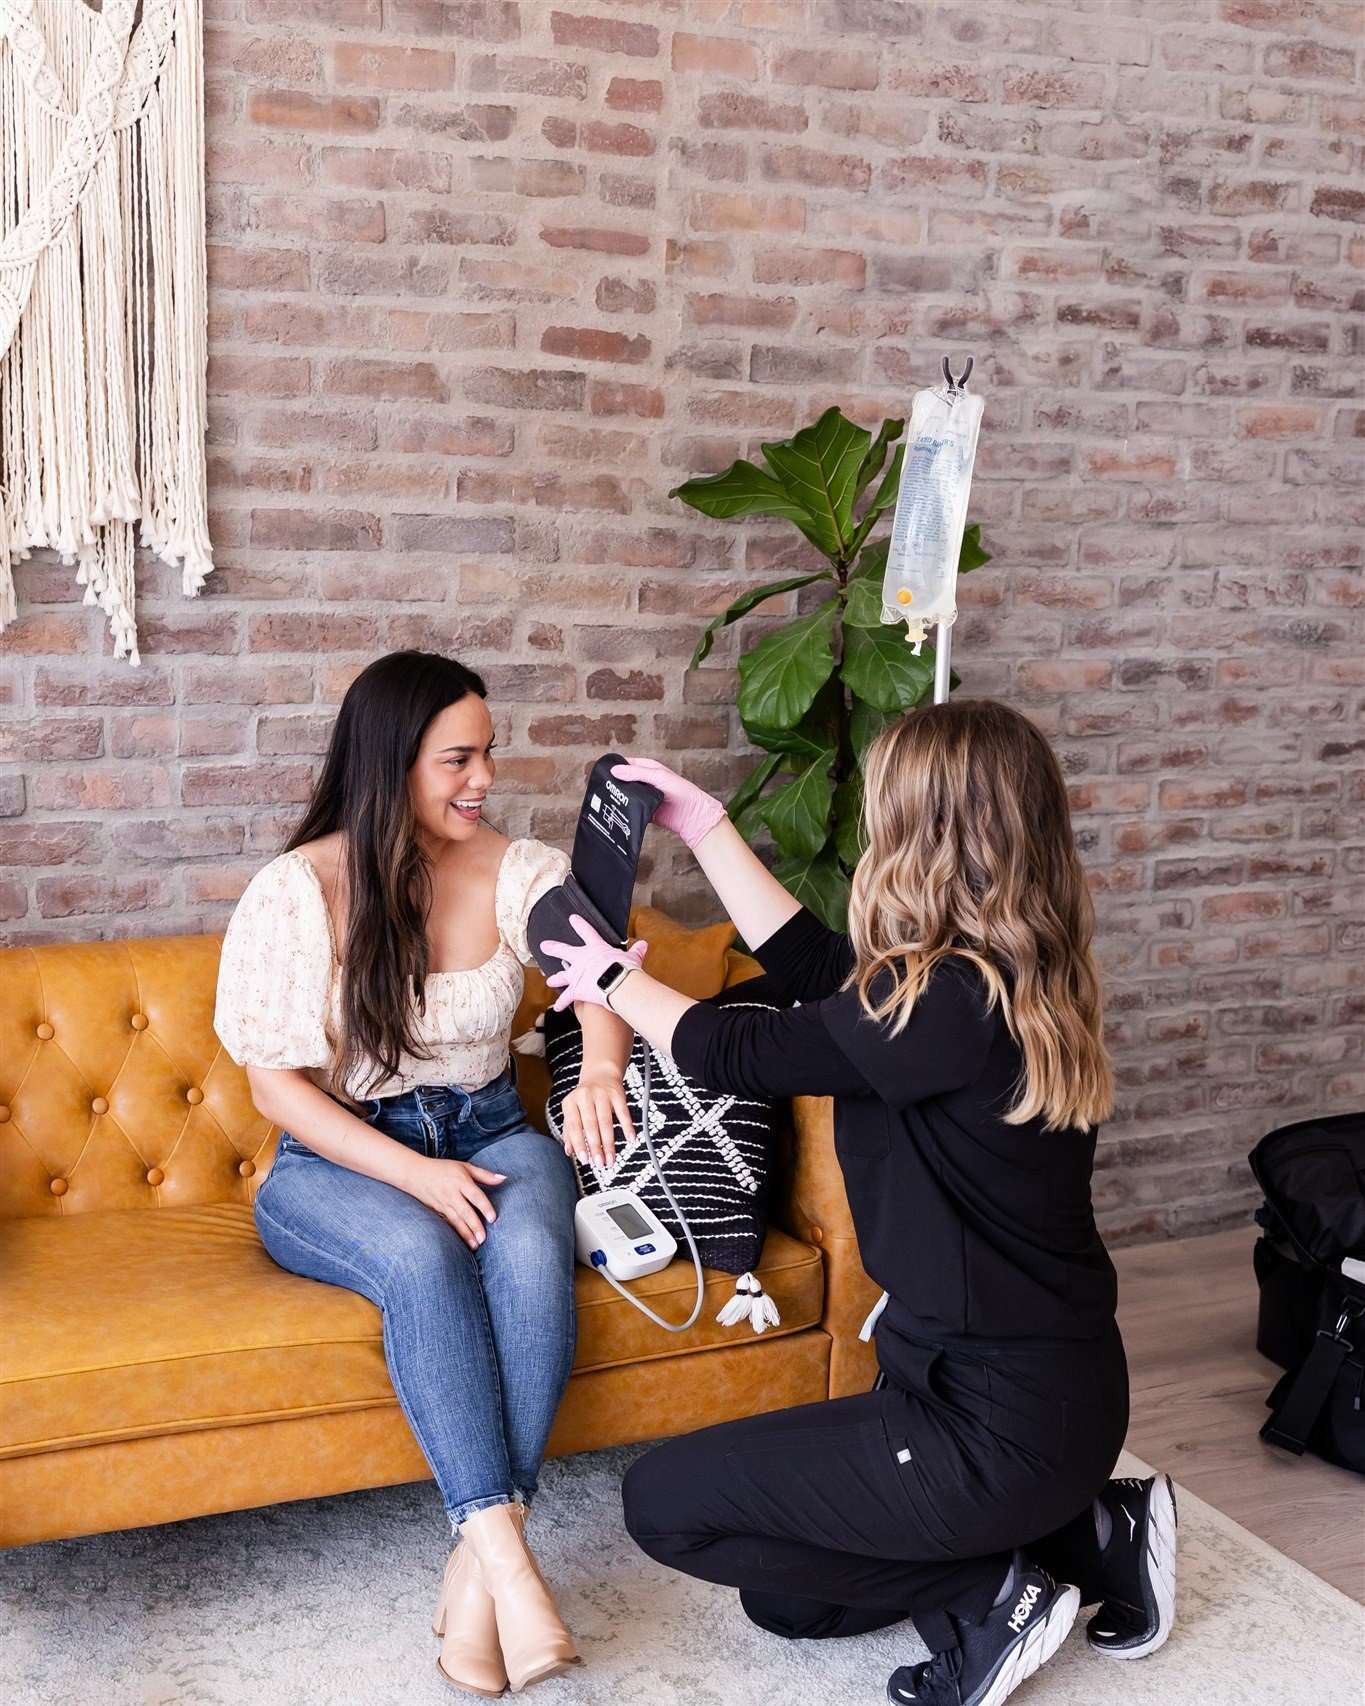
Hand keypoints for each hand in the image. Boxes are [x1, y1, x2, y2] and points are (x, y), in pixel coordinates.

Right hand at [404, 1156, 506, 1249]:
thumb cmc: (443, 1169)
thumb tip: (504, 1179)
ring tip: (476, 1245)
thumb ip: (484, 1174)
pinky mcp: (436, 1211)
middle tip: (484, 1239)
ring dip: (465, 1234)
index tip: (493, 1218)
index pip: (475, 1195)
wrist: (414, 1173)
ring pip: (456, 1221)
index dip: (484, 1207)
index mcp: (460, 1181)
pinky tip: (463, 1242)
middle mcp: (451, 1193)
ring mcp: (442, 1204)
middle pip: (465, 1211)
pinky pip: (447, 1224)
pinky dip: (455, 1233)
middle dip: (474, 1226)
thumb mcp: (464, 1167)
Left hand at [542, 914, 647, 1011]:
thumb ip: (635, 952)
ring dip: (555, 978)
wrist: (617, 983)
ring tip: (549, 980)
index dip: (579, 924)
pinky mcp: (575, 989)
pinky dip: (562, 1003)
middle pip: (564, 951)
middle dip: (554, 948)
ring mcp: (576, 974)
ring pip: (562, 976)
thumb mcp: (631, 958)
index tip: (572, 918)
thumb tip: (643, 945)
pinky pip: (566, 997)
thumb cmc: (625, 968)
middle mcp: (581, 959)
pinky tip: (558, 1007)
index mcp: (595, 948)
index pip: (586, 932)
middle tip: (544, 946)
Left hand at [560, 1067, 634, 1170]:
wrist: (601, 1074)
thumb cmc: (585, 1099)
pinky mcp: (617, 1094)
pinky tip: (631, 1139)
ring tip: (611, 1159)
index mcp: (570, 1102)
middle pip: (590, 1126)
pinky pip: (623, 1112)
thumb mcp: (573, 1111)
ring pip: (606, 1122)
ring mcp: (602, 1094)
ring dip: (609, 1143)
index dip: (579, 1144)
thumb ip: (569, 1131)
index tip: (585, 1160)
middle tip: (600, 1163)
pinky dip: (627, 1126)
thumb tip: (568, 1151)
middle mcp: (585, 1097)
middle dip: (596, 1147)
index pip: (574, 1126)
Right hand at [611, 756, 725, 850]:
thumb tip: (615, 770)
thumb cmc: (682, 792)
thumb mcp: (658, 777)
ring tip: (607, 799)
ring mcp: (644, 797)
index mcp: (648, 769)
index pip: (627, 764)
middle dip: (615, 783)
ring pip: (626, 795)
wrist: (692, 816)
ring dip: (620, 798)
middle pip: (624, 780)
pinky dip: (625, 810)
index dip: (616, 767)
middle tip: (602, 787)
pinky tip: (618, 811)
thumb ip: (636, 773)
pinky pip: (631, 809)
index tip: (603, 772)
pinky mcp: (645, 811)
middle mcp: (645, 782)